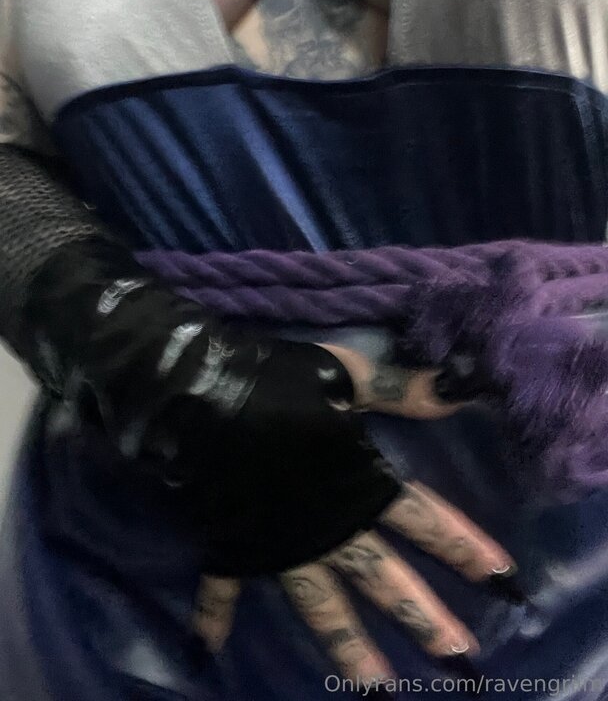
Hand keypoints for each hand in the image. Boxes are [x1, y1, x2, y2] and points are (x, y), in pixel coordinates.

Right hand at [193, 346, 515, 673]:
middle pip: (382, 579)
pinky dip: (214, 614)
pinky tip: (207, 649)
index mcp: (356, 484)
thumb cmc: (276, 382)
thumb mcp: (344, 374)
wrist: (197, 397)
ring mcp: (280, 544)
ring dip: (347, 646)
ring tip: (375, 692)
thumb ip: (398, 388)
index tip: (503, 580)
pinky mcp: (234, 542)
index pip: (421, 518)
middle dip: (422, 617)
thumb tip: (456, 388)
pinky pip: (223, 586)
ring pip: (319, 606)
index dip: (462, 545)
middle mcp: (326, 528)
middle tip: (460, 658)